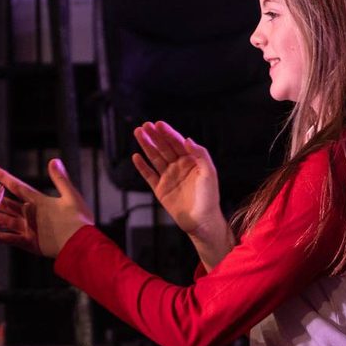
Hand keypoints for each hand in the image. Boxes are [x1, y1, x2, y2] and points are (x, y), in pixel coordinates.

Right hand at [0, 158, 94, 258]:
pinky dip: (1, 237)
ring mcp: (31, 229)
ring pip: (8, 221)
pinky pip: (13, 239)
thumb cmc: (78, 220)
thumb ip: (60, 179)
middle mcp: (34, 215)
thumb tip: (54, 159)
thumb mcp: (70, 196)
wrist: (81, 243)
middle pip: (10, 205)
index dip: (6, 178)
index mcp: (41, 202)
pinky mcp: (31, 243)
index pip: (19, 188)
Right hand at [132, 121, 223, 240]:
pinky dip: (142, 166)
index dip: (168, 133)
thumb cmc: (209, 197)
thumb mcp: (209, 173)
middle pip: (164, 148)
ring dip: (146, 146)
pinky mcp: (160, 189)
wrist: (202, 221)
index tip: (158, 124)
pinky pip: (149, 175)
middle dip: (154, 136)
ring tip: (138, 133)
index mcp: (191, 161)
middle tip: (144, 126)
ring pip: (155, 158)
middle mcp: (179, 167)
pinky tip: (136, 156)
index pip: (177, 143)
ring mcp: (169, 177)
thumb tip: (187, 139)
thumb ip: (200, 154)